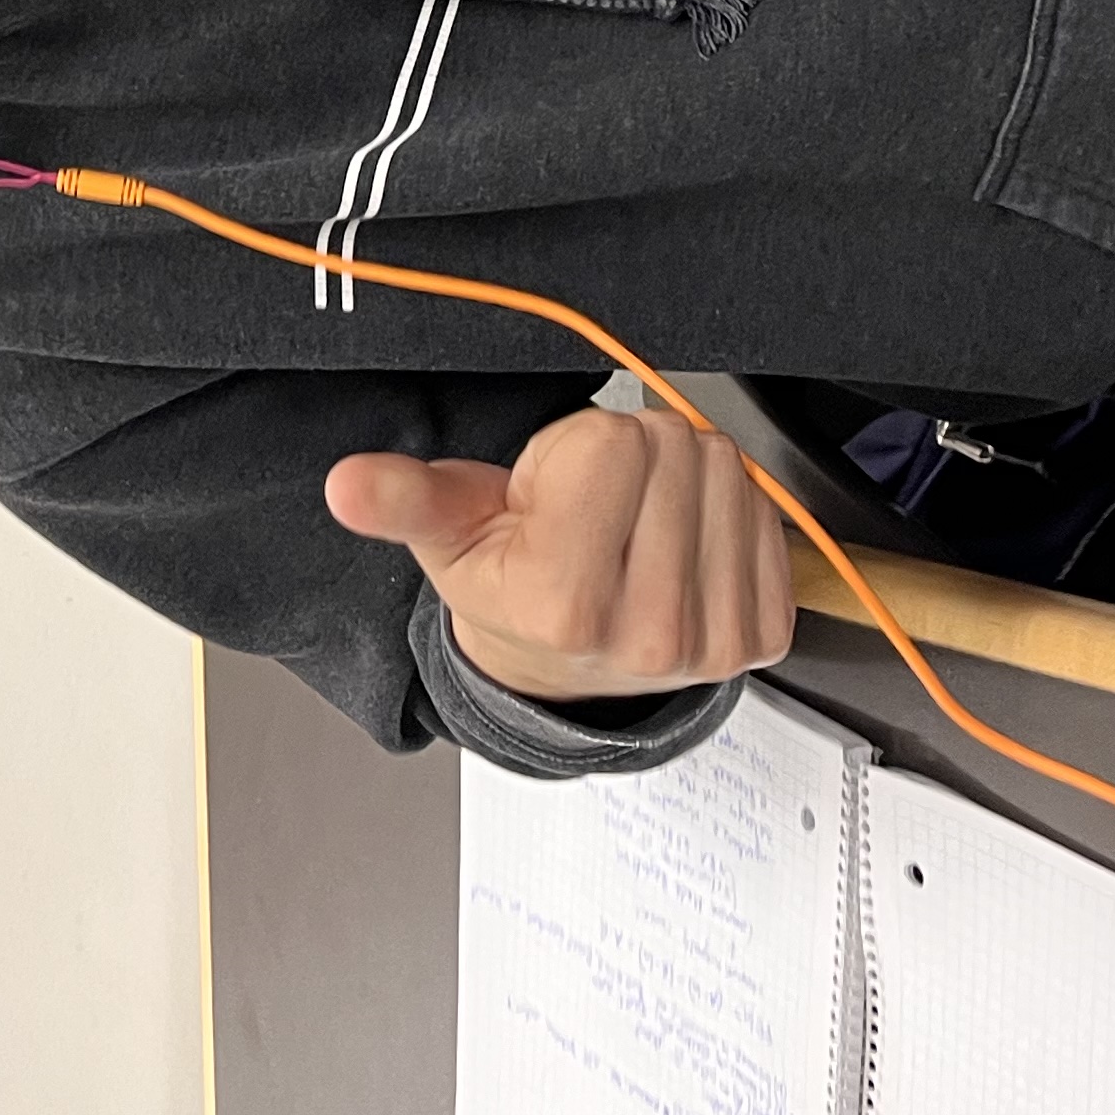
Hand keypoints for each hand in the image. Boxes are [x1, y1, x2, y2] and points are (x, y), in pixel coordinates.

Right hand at [327, 407, 793, 705]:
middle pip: (675, 447)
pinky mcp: (761, 636)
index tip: (553, 492)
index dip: (577, 447)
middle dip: (633, 454)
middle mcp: (647, 632)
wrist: (562, 672)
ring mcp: (713, 641)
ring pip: (727, 471)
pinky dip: (727, 514)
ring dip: (685, 479)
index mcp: (563, 602)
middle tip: (596, 506)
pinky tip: (681, 542)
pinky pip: (767, 515)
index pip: (612, 443)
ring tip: (637, 522)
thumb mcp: (446, 537)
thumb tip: (347, 484)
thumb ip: (403, 501)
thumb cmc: (509, 589)